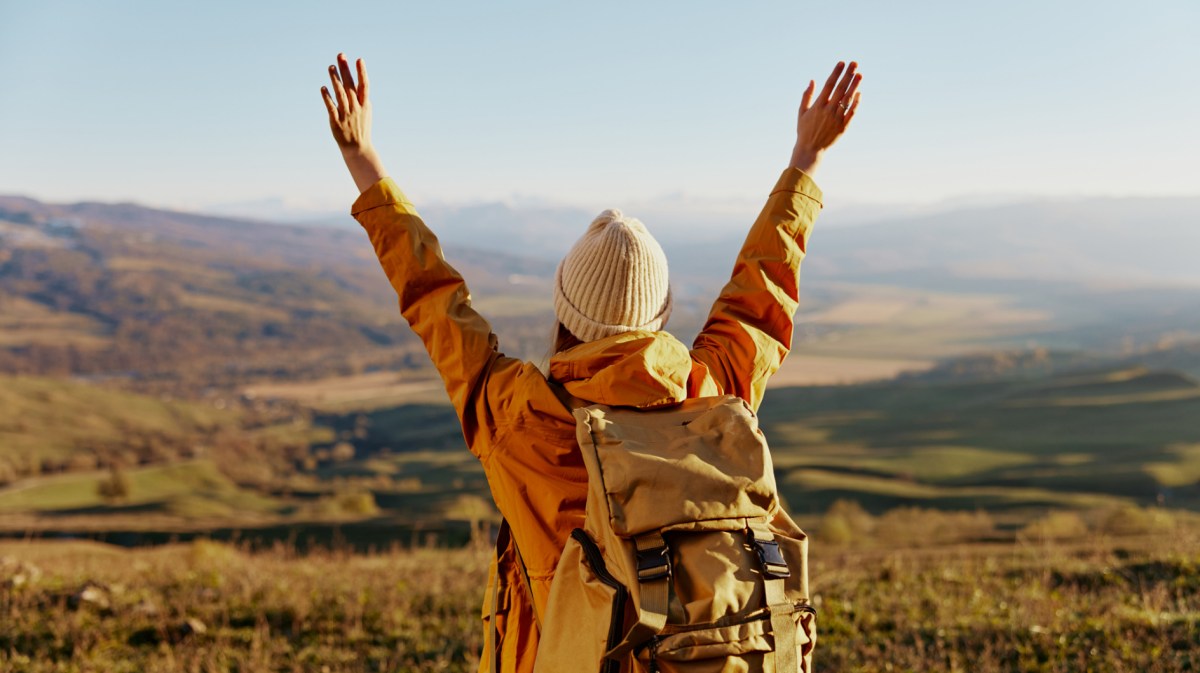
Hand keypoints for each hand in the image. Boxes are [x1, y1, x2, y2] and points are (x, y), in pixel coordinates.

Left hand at [321, 53, 387, 192]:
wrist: (358, 148)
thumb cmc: (361, 127)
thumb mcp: (365, 111)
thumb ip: (360, 96)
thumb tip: (355, 80)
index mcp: (364, 104)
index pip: (363, 85)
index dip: (361, 72)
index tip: (359, 59)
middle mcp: (356, 107)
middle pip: (350, 86)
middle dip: (346, 70)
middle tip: (341, 55)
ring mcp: (346, 114)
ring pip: (340, 94)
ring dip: (335, 80)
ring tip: (331, 67)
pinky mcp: (336, 121)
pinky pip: (331, 107)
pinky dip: (327, 98)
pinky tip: (323, 88)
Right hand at [789, 61, 862, 175]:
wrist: (811, 149)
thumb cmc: (804, 130)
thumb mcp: (801, 112)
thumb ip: (806, 96)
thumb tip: (812, 80)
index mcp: (818, 105)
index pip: (829, 85)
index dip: (836, 73)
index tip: (842, 63)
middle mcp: (828, 110)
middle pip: (840, 89)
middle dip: (848, 75)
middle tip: (854, 63)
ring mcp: (837, 118)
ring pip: (848, 99)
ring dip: (854, 86)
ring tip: (860, 74)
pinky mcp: (843, 127)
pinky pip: (852, 112)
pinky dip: (856, 102)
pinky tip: (859, 93)